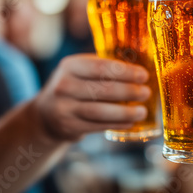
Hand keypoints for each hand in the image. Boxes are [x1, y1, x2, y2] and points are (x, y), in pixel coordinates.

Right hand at [33, 54, 150, 141]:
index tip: (143, 75)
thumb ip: (104, 68)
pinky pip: (98, 125)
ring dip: (125, 112)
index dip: (125, 71)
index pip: (101, 66)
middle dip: (128, 91)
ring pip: (100, 111)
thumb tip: (139, 71)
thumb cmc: (74, 86)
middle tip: (147, 92)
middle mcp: (64, 86)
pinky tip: (131, 122)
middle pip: (102, 89)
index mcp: (70, 66)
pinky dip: (117, 124)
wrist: (45, 114)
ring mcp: (64, 108)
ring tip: (142, 111)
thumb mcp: (80, 71)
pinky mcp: (69, 127)